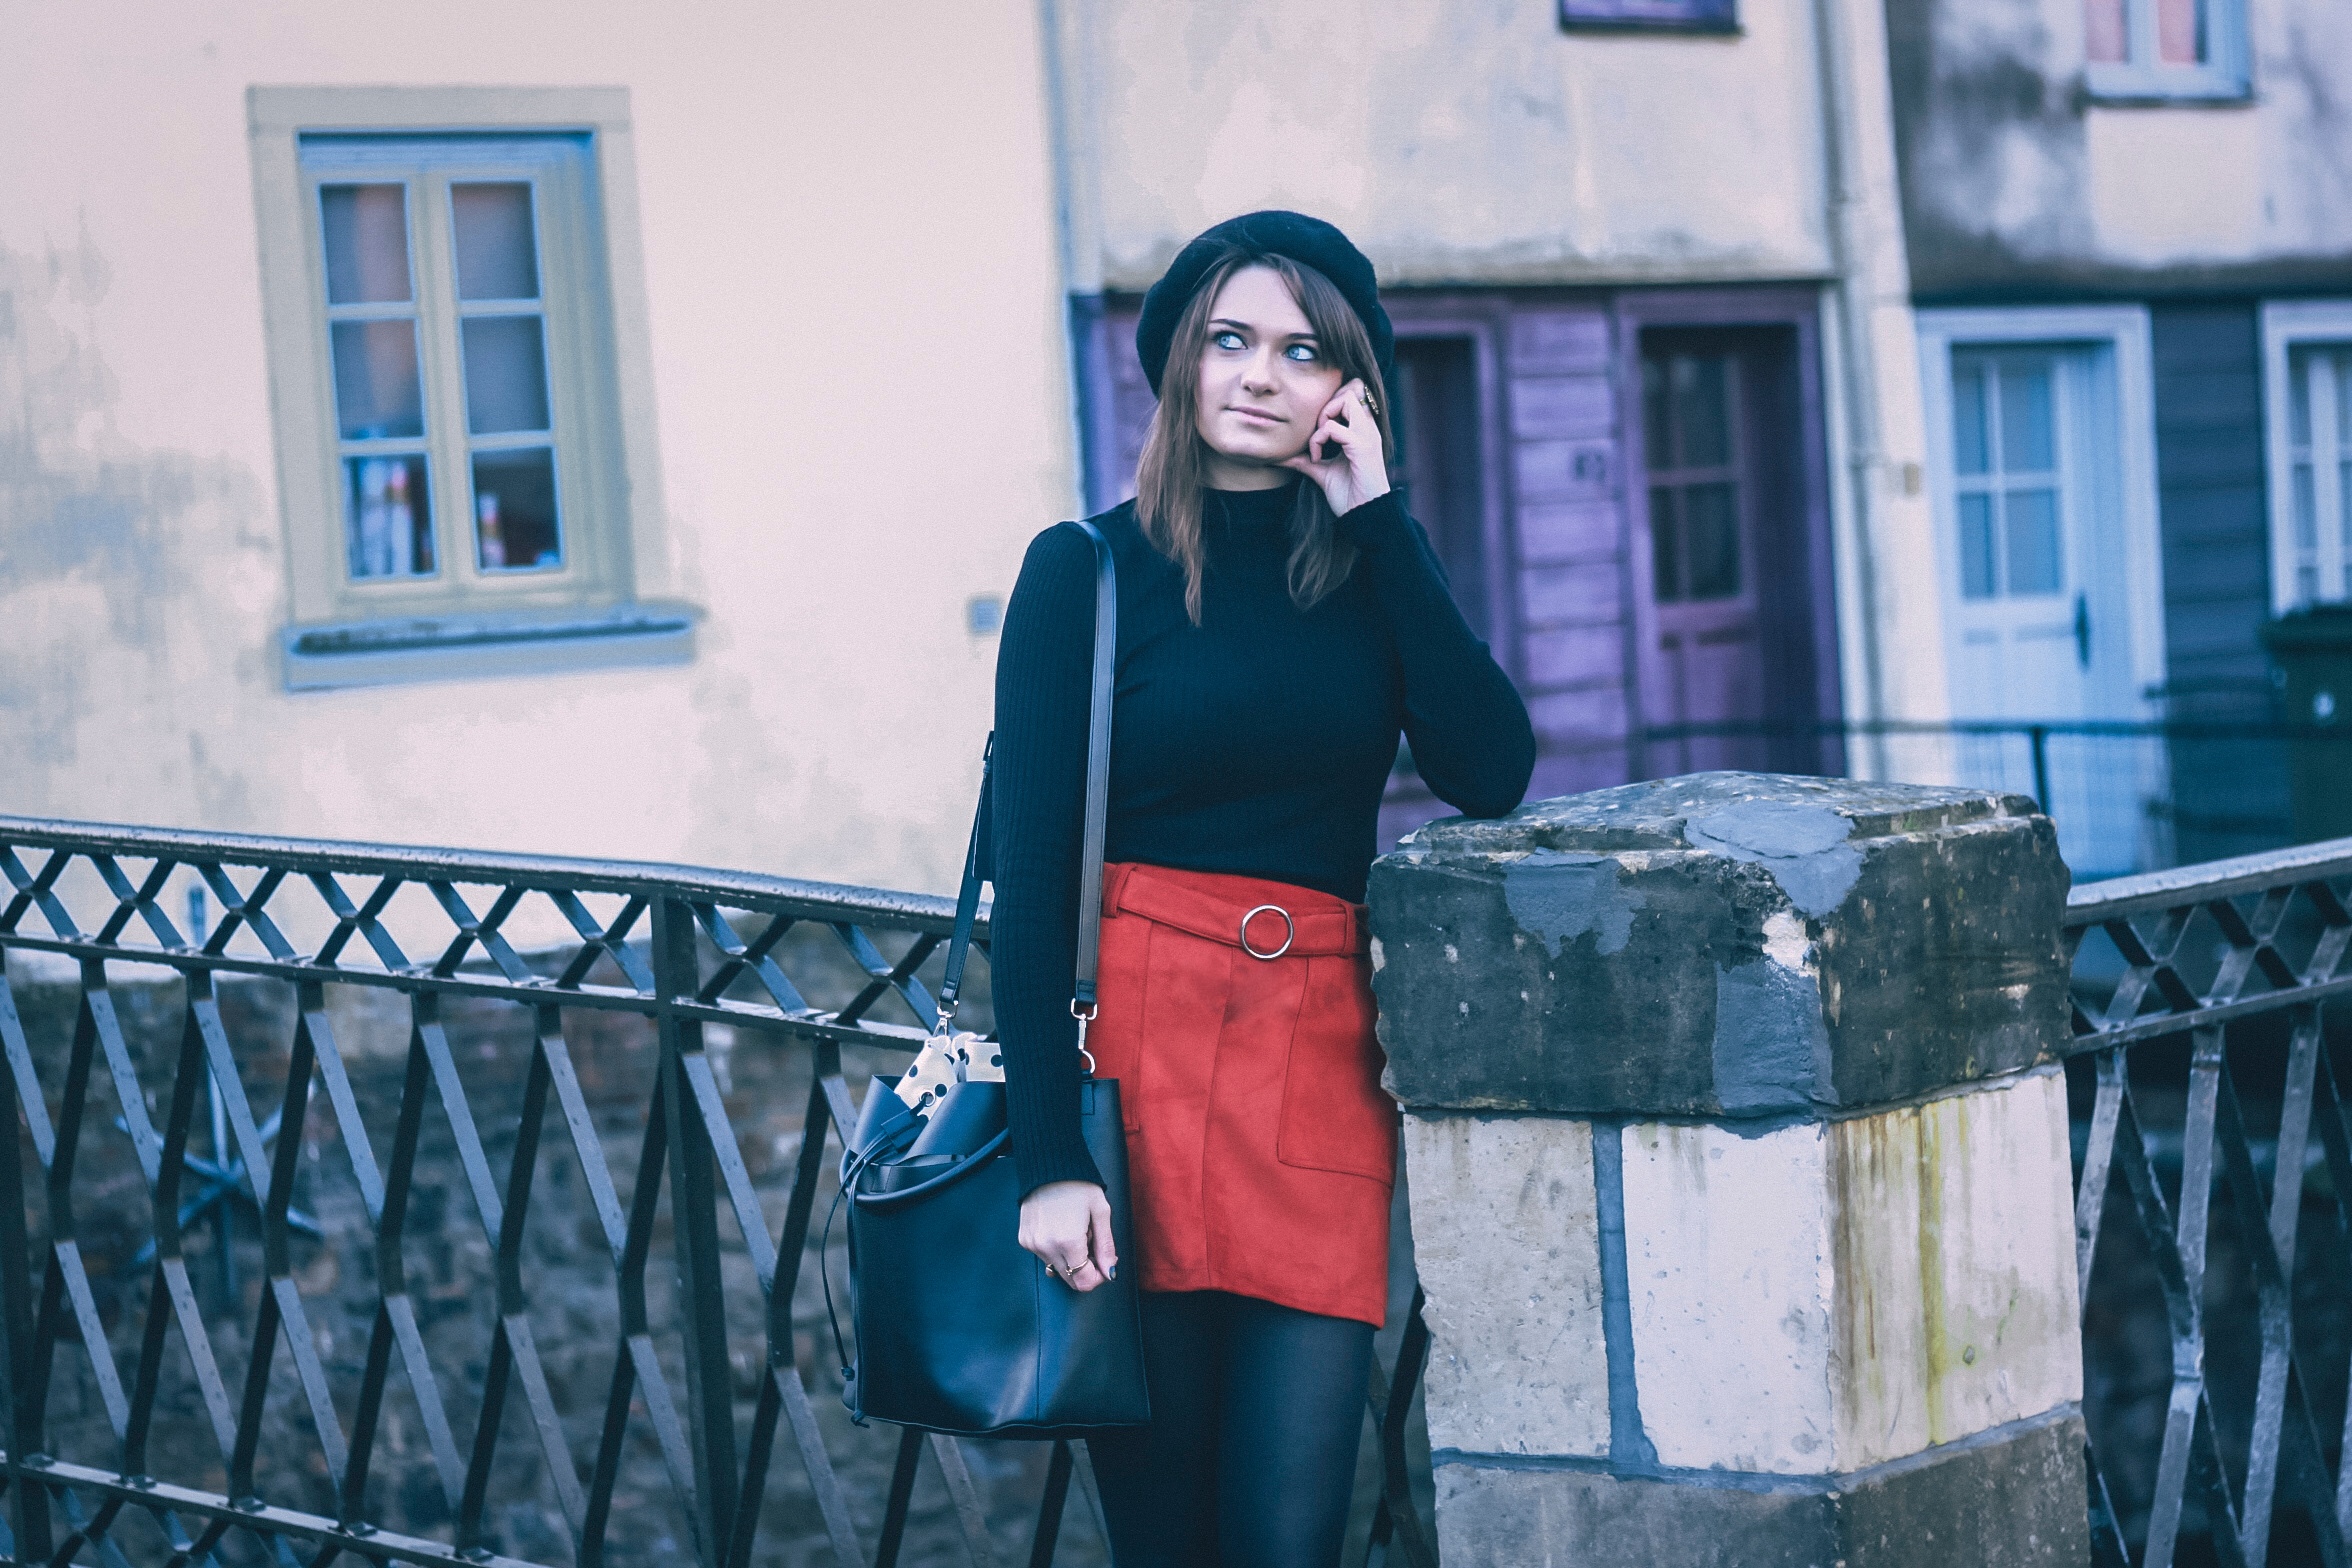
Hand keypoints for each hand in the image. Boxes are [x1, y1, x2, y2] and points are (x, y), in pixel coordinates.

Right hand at [1017, 1180, 1116, 1291]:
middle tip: (1091, 1245)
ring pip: (1057, 1269)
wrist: (1048, 1165)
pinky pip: (1044, 1256)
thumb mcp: (1100, 1212)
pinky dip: (1055, 1250)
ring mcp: (1032, 1244)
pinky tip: (1060, 1228)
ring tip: (1074, 1231)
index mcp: (1068, 1242)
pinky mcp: (1024, 1239)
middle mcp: (1047, 1247)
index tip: (1103, 1264)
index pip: (1083, 1282)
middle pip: (1070, 1280)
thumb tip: (1110, 1272)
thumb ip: (1106, 1246)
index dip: (1098, 1278)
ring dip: (1070, 1258)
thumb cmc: (1078, 1185)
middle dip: (1085, 1269)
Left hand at [1282, 377, 1390, 514]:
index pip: (1352, 393)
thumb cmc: (1349, 496)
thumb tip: (1280, 456)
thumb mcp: (1321, 472)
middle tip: (1316, 431)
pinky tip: (1316, 459)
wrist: (1364, 516)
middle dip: (1327, 404)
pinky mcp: (1362, 447)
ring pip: (1347, 399)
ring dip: (1325, 416)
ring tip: (1317, 441)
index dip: (1331, 401)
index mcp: (1362, 430)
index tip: (1317, 429)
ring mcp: (1368, 435)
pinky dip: (1319, 440)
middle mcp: (1368, 428)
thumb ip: (1304, 460)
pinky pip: (1334, 428)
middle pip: (1352, 387)